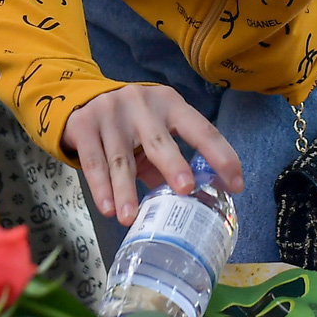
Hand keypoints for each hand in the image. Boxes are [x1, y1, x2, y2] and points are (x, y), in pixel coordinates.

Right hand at [62, 84, 244, 225]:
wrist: (80, 99)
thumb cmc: (129, 124)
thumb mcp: (152, 136)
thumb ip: (167, 165)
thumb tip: (193, 201)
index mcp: (170, 104)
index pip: (201, 129)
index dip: (220, 155)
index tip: (235, 184)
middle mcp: (142, 103)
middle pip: (159, 140)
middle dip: (173, 164)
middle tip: (186, 189)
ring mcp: (111, 112)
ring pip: (120, 158)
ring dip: (126, 190)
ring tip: (130, 217)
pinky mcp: (84, 125)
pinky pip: (94, 161)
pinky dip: (100, 187)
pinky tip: (107, 208)